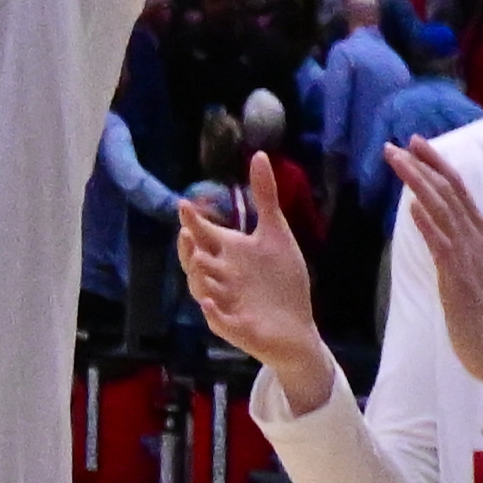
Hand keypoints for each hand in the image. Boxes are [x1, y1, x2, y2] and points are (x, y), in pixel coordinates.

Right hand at [174, 184, 336, 409]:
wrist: (296, 325)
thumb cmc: (282, 279)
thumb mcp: (276, 233)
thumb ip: (265, 196)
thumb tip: (259, 155)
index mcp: (228, 254)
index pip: (204, 234)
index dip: (193, 222)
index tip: (185, 204)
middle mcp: (220, 277)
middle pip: (196, 262)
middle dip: (189, 249)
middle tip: (187, 233)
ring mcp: (224, 303)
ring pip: (202, 289)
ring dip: (199, 276)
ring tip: (199, 260)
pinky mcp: (235, 327)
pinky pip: (218, 320)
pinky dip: (214, 312)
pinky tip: (210, 303)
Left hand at [388, 139, 482, 418]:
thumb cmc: (482, 319)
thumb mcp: (467, 275)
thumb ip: (453, 248)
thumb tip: (429, 221)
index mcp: (479, 240)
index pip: (459, 193)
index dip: (439, 166)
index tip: (419, 143)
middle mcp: (477, 244)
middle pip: (451, 195)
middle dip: (426, 166)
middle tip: (403, 141)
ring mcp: (469, 262)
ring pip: (445, 213)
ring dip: (421, 184)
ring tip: (399, 161)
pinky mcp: (460, 282)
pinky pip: (443, 248)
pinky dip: (429, 225)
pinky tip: (413, 207)